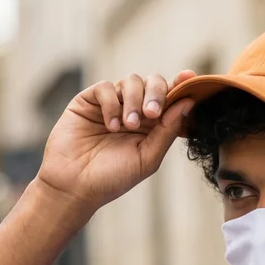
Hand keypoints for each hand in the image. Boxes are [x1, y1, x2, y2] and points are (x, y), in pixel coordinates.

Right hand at [35, 70, 196, 216]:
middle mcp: (134, 111)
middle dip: (157, 93)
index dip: (181, 86)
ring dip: (134, 101)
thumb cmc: (112, 178)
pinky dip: (112, 104)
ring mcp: (112, 104)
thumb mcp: (147, 158)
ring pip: (131, 81)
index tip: (189, 77)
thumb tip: (187, 103)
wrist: (75, 186)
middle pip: (153, 83)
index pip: (170, 99)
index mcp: (152, 126)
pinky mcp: (89, 101)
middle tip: (152, 113)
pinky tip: (111, 126)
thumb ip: (167, 131)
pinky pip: (106, 87)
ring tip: (128, 125)